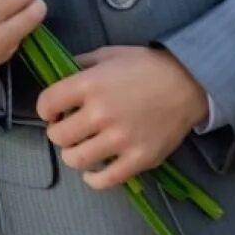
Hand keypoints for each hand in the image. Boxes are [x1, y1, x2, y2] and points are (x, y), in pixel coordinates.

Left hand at [38, 46, 208, 190]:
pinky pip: (105, 180)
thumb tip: (58, 75)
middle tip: (70, 128)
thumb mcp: (108, 55)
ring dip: (73, 154)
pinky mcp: (140, 159)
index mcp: (89, 85)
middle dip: (58, 132)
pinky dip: (93, 179)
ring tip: (81, 147)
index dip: (46, 109)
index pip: (46, 104)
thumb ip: (80, 65)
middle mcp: (101, 113)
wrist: (189, 83)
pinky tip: (93, 171)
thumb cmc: (145, 66)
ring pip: (75, 159)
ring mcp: (121, 139)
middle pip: (58, 136)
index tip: (54, 111)